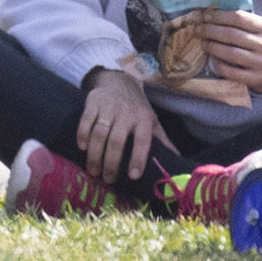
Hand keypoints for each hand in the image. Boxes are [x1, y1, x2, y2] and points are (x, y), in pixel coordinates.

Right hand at [76, 68, 172, 183]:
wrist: (119, 80)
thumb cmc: (136, 107)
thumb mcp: (152, 121)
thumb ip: (163, 141)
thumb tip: (178, 162)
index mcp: (143, 119)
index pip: (142, 140)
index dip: (138, 158)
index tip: (133, 176)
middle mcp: (126, 113)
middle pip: (117, 141)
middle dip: (111, 163)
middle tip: (107, 180)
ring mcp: (108, 107)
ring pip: (100, 133)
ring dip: (95, 155)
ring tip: (94, 171)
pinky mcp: (93, 102)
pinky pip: (86, 120)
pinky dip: (82, 134)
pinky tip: (82, 148)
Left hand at [197, 9, 261, 94]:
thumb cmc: (261, 44)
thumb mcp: (260, 29)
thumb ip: (242, 21)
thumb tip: (212, 12)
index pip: (240, 17)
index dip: (220, 16)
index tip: (206, 16)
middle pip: (232, 35)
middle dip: (211, 31)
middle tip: (199, 29)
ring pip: (231, 53)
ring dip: (213, 46)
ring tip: (203, 42)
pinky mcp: (256, 79)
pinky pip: (232, 72)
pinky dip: (219, 64)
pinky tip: (212, 58)